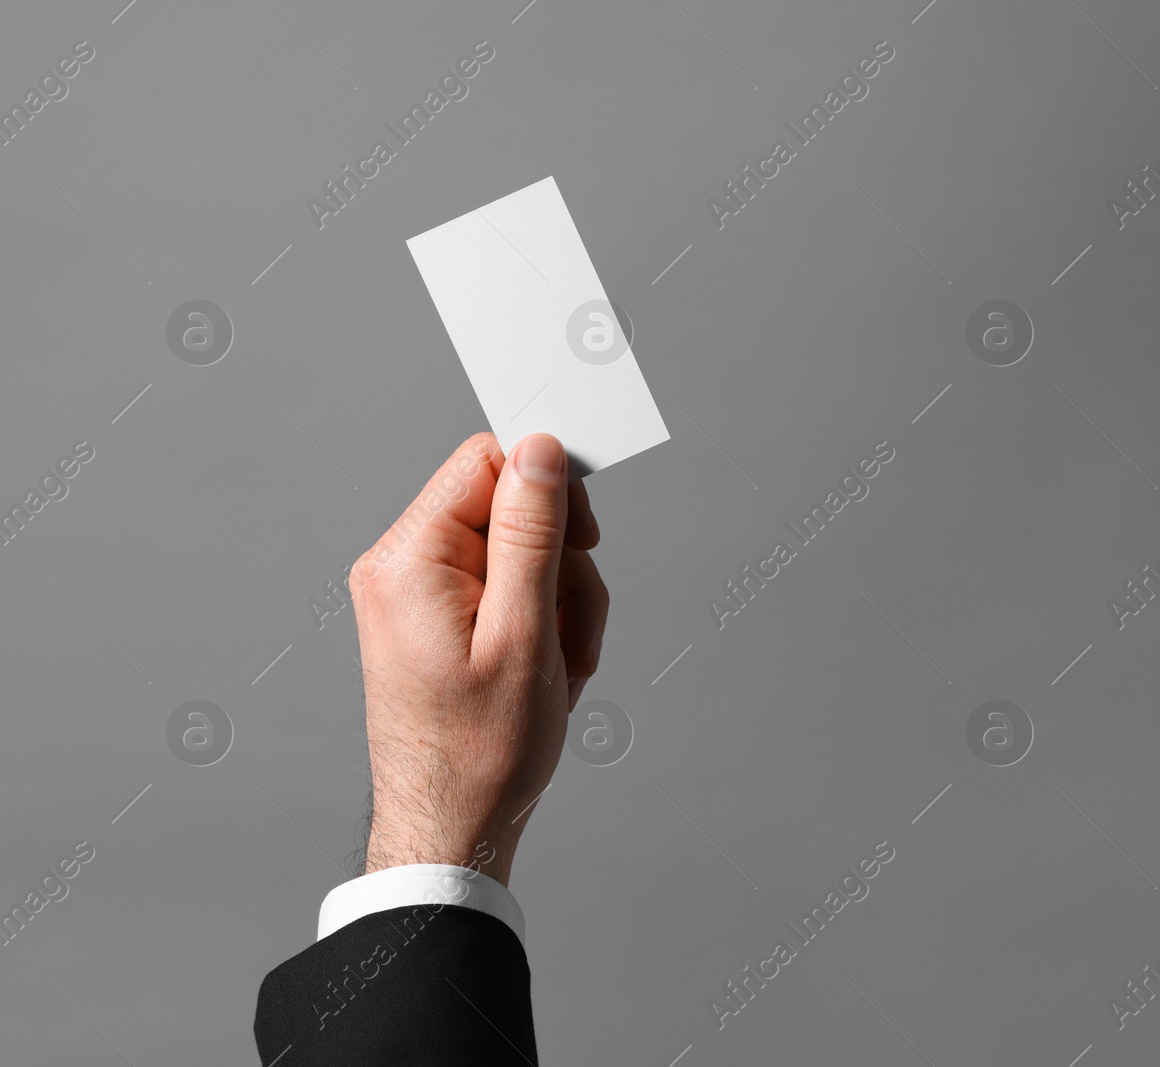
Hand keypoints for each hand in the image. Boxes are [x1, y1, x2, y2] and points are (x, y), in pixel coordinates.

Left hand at [349, 432, 606, 887]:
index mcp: (410, 559)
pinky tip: (546, 673)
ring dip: (560, 604)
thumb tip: (540, 449)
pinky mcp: (436, 621)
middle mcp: (401, 567)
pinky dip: (541, 625)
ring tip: (560, 667)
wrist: (453, 830)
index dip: (550, 490)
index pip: (488, 462)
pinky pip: (506, 591)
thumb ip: (531, 532)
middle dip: (561, 563)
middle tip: (573, 628)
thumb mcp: (524, 633)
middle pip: (510, 508)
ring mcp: (416, 596)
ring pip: (520, 553)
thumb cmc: (483, 750)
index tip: (587, 539)